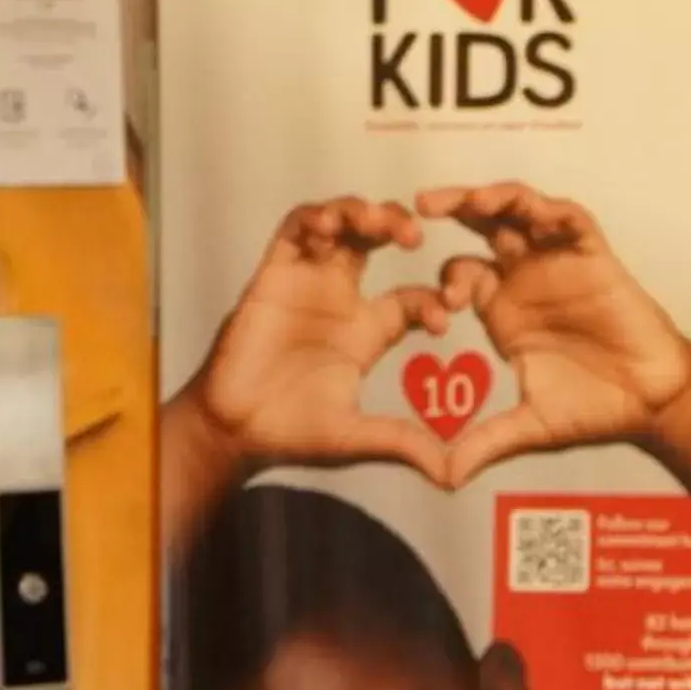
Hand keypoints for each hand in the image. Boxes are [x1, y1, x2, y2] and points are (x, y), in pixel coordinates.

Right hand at [182, 197, 453, 484]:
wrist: (236, 430)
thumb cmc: (294, 430)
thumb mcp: (360, 436)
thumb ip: (406, 445)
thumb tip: (454, 476)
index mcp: (368, 330)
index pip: (414, 297)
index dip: (434, 298)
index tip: (445, 315)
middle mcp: (341, 299)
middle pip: (376, 243)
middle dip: (398, 227)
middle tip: (417, 236)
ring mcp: (307, 284)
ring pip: (338, 227)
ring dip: (361, 213)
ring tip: (381, 223)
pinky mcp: (272, 277)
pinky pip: (293, 233)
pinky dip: (314, 219)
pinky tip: (333, 225)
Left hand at [418, 183, 690, 484]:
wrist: (653, 403)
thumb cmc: (596, 409)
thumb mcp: (529, 428)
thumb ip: (484, 443)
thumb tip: (441, 479)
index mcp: (503, 310)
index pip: (458, 273)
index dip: (442, 280)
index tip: (441, 306)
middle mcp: (525, 278)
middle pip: (480, 226)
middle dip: (451, 207)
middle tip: (418, 203)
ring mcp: (559, 263)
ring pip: (520, 212)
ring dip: (493, 198)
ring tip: (467, 201)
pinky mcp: (594, 258)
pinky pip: (570, 221)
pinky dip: (550, 210)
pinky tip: (531, 211)